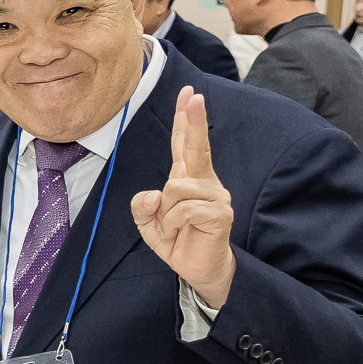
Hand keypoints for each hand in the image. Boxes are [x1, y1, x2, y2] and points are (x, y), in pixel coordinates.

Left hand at [128, 87, 235, 306]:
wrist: (197, 269)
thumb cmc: (177, 240)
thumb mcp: (148, 223)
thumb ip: (142, 206)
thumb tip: (154, 193)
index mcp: (187, 179)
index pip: (184, 145)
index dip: (185, 121)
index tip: (190, 95)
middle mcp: (204, 182)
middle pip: (196, 147)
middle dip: (193, 121)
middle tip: (194, 95)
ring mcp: (215, 195)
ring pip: (175, 187)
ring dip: (166, 212)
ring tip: (175, 226)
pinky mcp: (220, 212)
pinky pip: (182, 208)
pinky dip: (173, 223)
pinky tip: (182, 231)